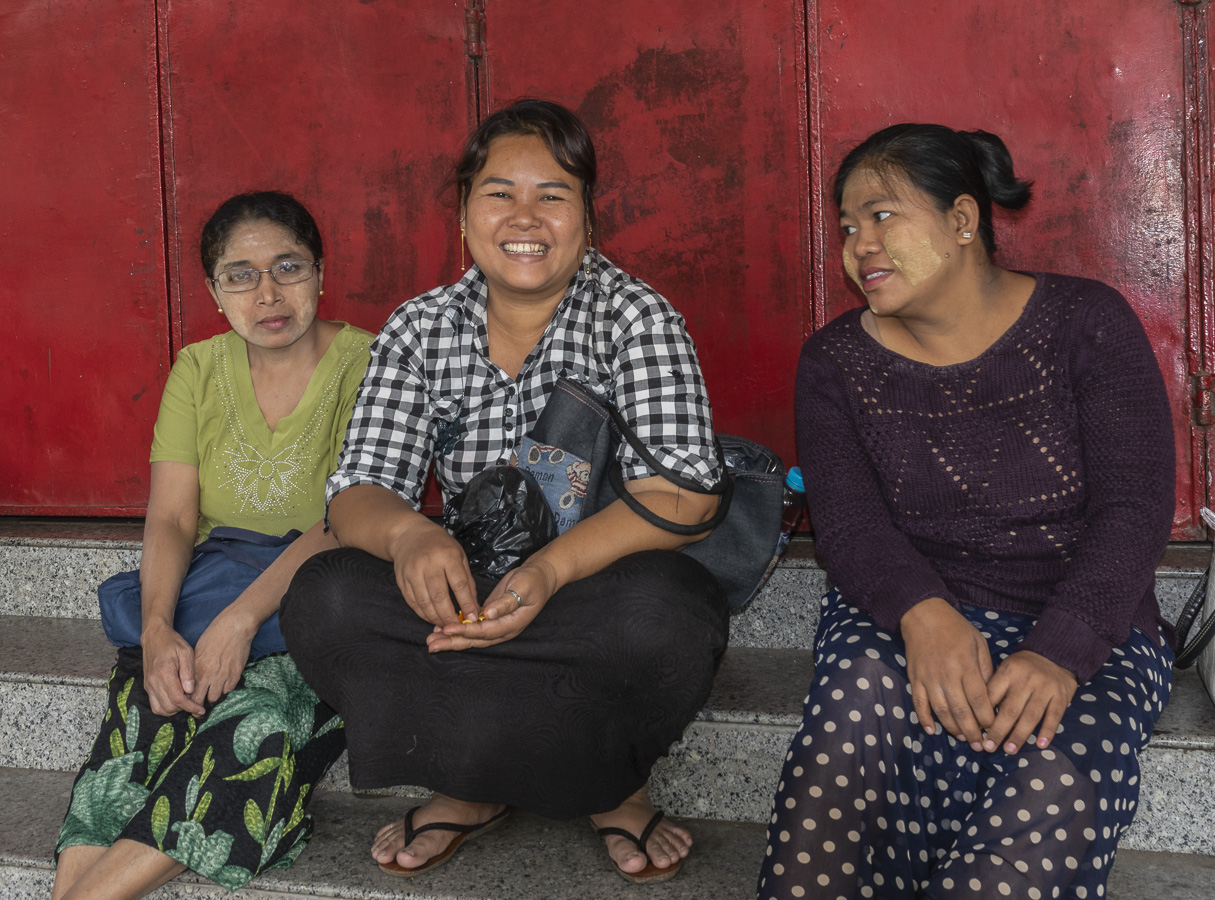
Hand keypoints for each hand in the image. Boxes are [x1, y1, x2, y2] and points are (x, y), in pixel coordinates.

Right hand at [141, 622, 205, 716]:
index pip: (178, 699)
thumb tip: (190, 691)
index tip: (201, 710)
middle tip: (195, 704)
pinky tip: (176, 701)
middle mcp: (154, 682)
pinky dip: (165, 708)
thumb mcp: (186, 652)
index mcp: (164, 674)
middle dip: (184, 709)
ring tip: (186, 702)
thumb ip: (188, 672)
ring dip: (174, 710)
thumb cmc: (172, 643)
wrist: (154, 637)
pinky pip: (154, 705)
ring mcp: (149, 685)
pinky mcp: (147, 686)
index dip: (190, 707)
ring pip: (160, 709)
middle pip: (169, 707)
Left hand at [189, 605, 256, 705]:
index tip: (187, 701)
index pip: (188, 693)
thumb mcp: (198, 650)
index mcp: (197, 669)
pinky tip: (223, 682)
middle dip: (198, 704)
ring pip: (215, 697)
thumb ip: (194, 667)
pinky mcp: (236, 674)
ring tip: (211, 690)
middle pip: (200, 700)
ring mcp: (223, 676)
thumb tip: (191, 680)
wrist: (235, 627)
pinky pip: (228, 690)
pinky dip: (225, 688)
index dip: (187, 699)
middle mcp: (209, 676)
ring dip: (212, 695)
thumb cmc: (215, 635)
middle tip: (198, 704)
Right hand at [389, 519, 476, 626]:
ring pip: (424, 602)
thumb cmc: (440, 545)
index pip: (459, 585)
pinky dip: (423, 614)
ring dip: (435, 618)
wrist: (409, 535)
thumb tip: (474, 606)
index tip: (473, 617)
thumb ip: (467, 581)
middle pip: (439, 597)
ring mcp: (412, 572)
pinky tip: (432, 618)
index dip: (467, 604)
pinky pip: (412, 602)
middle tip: (458, 627)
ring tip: (446, 626)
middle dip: (449, 616)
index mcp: (447, 556)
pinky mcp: (401, 580)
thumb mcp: (459, 556)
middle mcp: (428, 564)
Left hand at [427, 558, 558, 651]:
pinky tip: (442, 628)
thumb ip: (506, 603)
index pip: (485, 631)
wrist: (540, 577)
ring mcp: (496, 626)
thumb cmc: (533, 581)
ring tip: (432, 640)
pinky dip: (457, 629)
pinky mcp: (490, 618)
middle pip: (474, 640)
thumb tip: (488, 614)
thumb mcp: (523, 589)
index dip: (466, 631)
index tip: (448, 629)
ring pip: (471, 637)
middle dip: (453, 642)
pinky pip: (471, 627)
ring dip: (452, 639)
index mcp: (511, 625)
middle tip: (432, 644)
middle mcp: (502, 630)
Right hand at [902, 597, 995, 749]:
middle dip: (972, 731)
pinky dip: (924, 719)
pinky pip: (918, 703)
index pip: (979, 700)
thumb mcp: (979, 644)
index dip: (987, 719)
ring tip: (962, 739)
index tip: (993, 729)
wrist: (923, 614)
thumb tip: (991, 695)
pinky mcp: (915, 678)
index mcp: (965, 666)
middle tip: (980, 745)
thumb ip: (986, 670)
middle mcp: (947, 675)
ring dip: (952, 728)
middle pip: (961, 711)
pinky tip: (932, 730)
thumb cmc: (955, 628)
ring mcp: (928, 678)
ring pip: (941, 711)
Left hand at [983, 650, 1077, 753]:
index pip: (992, 695)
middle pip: (1010, 709)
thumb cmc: (1023, 668)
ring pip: (1030, 716)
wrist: (1055, 654)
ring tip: (1009, 750)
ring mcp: (1044, 688)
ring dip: (1019, 735)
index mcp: (1008, 672)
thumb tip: (979, 717)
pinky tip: (1040, 745)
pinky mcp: (1061, 696)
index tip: (976, 731)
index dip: (983, 715)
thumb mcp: (1006, 669)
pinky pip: (1054, 717)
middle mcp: (1026, 680)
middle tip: (989, 747)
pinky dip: (1047, 732)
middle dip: (998, 730)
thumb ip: (995, 689)